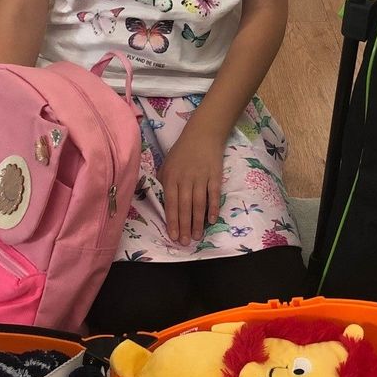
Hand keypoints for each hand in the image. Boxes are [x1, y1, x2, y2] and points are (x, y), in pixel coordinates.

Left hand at [157, 123, 225, 246]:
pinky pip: (214, 194)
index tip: (173, 236)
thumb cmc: (182, 152)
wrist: (203, 134)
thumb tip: (161, 202)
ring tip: (198, 236)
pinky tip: (212, 220)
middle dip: (184, 226)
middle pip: (185, 206)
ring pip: (199, 203)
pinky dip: (213, 208)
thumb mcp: (167, 165)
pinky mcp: (215, 176)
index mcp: (172, 177)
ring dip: (198, 221)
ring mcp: (201, 177)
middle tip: (186, 242)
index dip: (172, 221)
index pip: (171, 203)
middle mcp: (186, 179)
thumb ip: (164, 183)